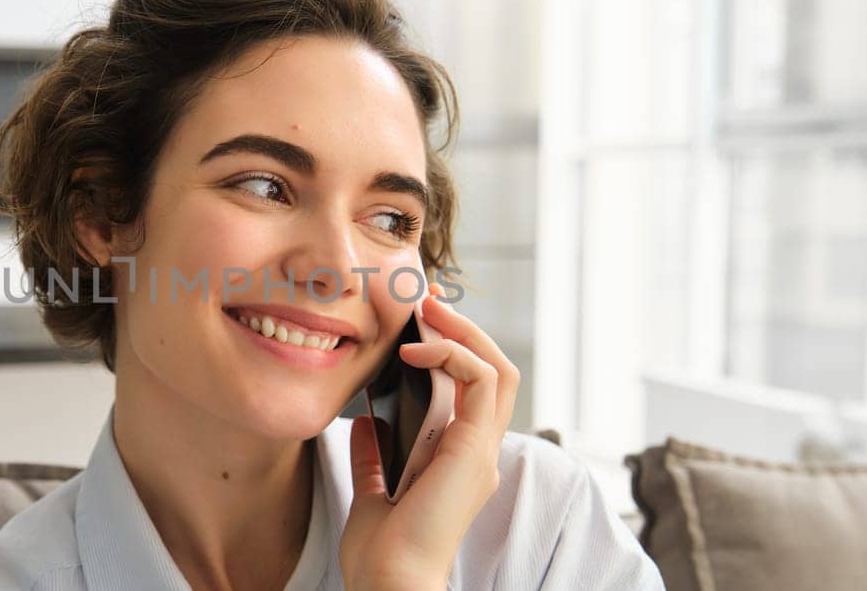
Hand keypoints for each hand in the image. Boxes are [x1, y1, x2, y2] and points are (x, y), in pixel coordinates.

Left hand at [339, 283, 522, 589]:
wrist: (390, 581)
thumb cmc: (381, 552)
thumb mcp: (373, 491)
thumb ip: (375, 457)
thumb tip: (368, 421)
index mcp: (460, 461)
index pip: (473, 391)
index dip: (452, 350)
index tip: (416, 324)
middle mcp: (478, 453)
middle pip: (493, 372)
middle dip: (462, 329)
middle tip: (425, 302)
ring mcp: (482, 451)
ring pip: (498, 369)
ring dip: (463, 332)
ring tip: (428, 310)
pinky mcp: (476, 449)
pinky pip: (483, 381)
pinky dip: (454, 354)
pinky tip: (417, 349)